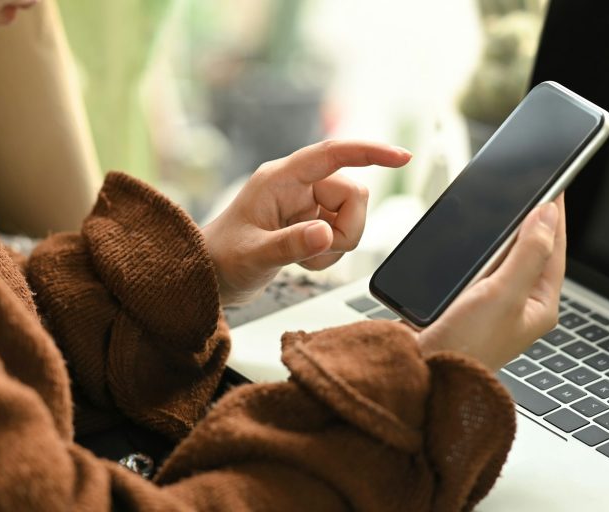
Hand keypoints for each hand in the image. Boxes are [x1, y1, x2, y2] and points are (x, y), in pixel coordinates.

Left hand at [202, 140, 412, 305]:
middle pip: (354, 195)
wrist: (207, 276)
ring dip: (337, 245)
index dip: (368, 152)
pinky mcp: (310, 223)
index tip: (401, 157)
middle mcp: (297, 186)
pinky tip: (303, 260)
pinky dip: (330, 254)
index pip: (332, 155)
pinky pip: (342, 234)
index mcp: (280, 179)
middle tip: (317, 252)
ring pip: (352, 217)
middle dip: (347, 230)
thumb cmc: (220, 259)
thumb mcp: (254, 256)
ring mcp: (305, 205)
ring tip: (304, 259)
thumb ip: (290, 244)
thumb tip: (327, 233)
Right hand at [418, 195, 565, 369]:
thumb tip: (548, 215)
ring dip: (500, 235)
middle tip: (528, 188)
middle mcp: (521, 304)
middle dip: (528, 221)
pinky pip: (478, 267)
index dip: (554, 214)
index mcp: (541, 305)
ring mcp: (494, 304)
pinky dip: (476, 249)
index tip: (554, 184)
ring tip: (502, 208)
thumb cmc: (466, 347)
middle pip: (531, 250)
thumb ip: (529, 252)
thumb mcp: (504, 293)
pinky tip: (469, 237)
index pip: (555, 248)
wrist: (423, 373)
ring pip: (503, 257)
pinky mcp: (467, 303)